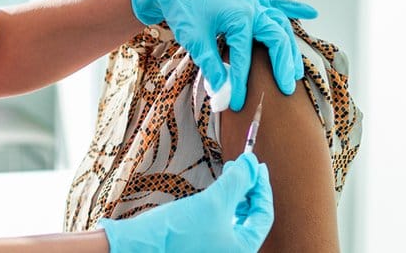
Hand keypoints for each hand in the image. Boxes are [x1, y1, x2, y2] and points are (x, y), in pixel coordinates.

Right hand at [98, 153, 273, 252]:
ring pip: (236, 218)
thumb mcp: (213, 202)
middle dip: (248, 189)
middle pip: (252, 217)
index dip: (262, 186)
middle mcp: (234, 252)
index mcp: (244, 250)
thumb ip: (237, 181)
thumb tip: (253, 162)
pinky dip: (222, 204)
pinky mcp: (204, 244)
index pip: (264, 214)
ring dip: (235, 194)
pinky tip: (215, 190)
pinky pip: (222, 222)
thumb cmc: (177, 230)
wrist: (141, 245)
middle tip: (242, 166)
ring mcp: (218, 249)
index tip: (256, 164)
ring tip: (228, 173)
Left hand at [130, 0, 317, 110]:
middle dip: (282, 65)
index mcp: (238, 15)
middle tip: (286, 89)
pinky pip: (275, 4)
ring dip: (289, 48)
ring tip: (296, 72)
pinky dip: (292, 8)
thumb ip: (211, 67)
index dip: (241, 82)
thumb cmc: (181, 10)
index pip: (245, 56)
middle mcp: (251, 7)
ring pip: (280, 25)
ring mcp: (251, 2)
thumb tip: (222, 95)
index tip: (238, 104)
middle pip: (276, 39)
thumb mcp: (194, 40)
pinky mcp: (246, 1)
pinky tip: (310, 13)